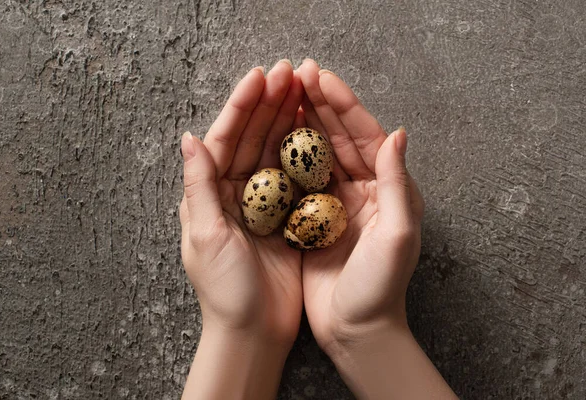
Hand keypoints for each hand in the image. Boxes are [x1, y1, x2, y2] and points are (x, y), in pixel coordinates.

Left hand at [180, 60, 304, 398]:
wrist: (255, 331)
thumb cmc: (225, 291)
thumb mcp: (206, 237)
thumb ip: (199, 187)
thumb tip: (189, 138)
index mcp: (210, 194)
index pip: (223, 140)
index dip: (241, 107)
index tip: (260, 77)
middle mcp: (236, 193)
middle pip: (251, 139)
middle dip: (268, 104)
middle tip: (290, 71)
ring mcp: (264, 203)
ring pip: (275, 152)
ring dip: (287, 119)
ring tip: (304, 88)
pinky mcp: (288, 216)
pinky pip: (297, 176)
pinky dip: (305, 151)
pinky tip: (317, 128)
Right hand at [298, 59, 455, 398]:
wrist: (357, 330)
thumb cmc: (381, 288)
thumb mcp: (397, 236)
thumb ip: (399, 184)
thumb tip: (398, 132)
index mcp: (389, 188)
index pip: (365, 135)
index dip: (342, 104)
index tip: (318, 76)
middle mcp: (364, 189)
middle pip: (339, 137)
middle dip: (318, 103)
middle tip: (295, 73)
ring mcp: (335, 203)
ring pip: (316, 153)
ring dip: (300, 122)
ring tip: (281, 93)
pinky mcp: (313, 219)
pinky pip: (298, 179)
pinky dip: (285, 156)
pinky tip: (269, 136)